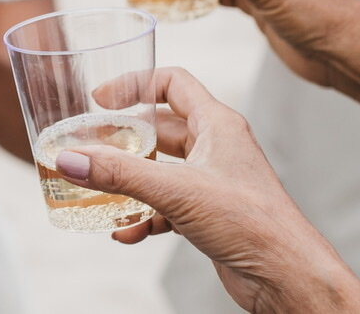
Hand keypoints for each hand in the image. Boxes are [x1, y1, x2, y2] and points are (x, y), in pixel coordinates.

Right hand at [53, 67, 359, 313]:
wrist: (286, 277)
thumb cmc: (254, 224)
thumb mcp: (175, 191)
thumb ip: (119, 174)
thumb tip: (73, 159)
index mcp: (217, 125)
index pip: (172, 82)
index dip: (135, 84)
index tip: (102, 99)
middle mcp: (217, 148)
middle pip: (161, 127)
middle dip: (124, 137)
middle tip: (93, 144)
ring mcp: (214, 181)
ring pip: (162, 168)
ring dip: (130, 179)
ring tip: (101, 187)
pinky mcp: (211, 214)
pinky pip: (167, 205)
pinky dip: (143, 214)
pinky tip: (125, 231)